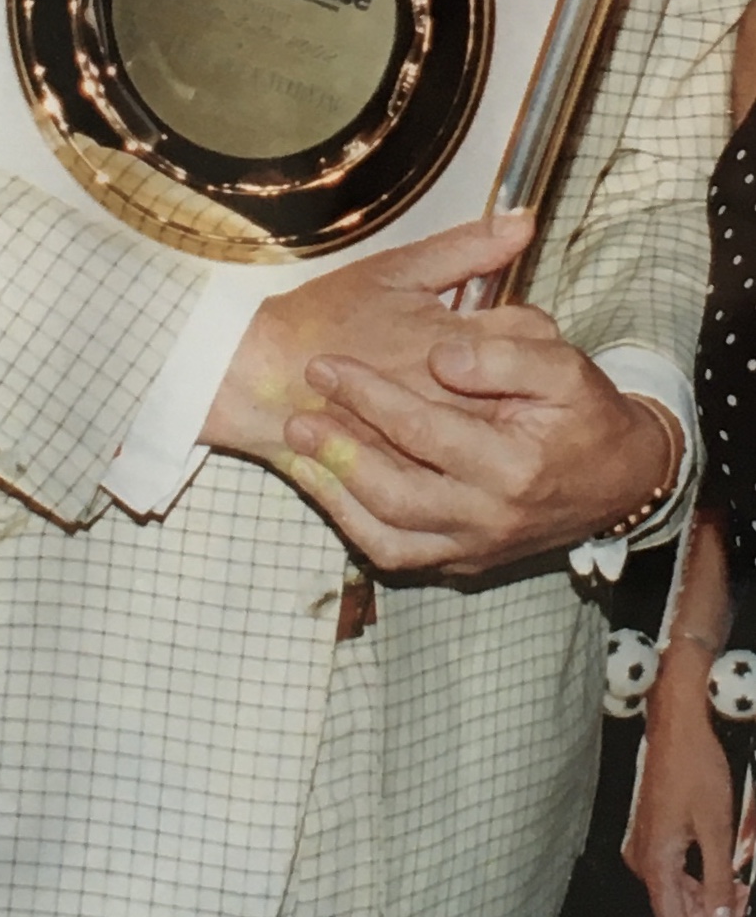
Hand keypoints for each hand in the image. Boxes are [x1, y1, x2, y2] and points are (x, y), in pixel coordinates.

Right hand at [202, 211, 533, 462]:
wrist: (264, 377)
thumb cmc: (324, 318)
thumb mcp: (393, 272)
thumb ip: (464, 249)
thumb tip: (524, 222)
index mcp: (460, 343)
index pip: (534, 331)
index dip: (520, 321)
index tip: (492, 319)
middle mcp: (463, 398)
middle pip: (532, 386)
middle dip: (516, 369)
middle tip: (483, 358)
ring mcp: (444, 443)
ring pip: (509, 430)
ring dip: (499, 410)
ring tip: (466, 393)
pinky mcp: (424, 472)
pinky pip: (470, 466)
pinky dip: (467, 445)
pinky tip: (448, 427)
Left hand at [281, 318, 674, 575]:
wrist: (620, 477)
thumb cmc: (585, 413)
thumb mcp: (564, 365)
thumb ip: (504, 355)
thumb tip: (441, 358)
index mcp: (517, 468)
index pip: (426, 433)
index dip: (370, 397)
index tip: (325, 365)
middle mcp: (492, 518)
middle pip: (397, 493)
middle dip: (340, 451)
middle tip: (297, 412)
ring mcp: (476, 547)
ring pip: (389, 537)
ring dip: (336, 493)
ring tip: (297, 448)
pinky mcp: (463, 562)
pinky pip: (396, 554)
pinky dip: (353, 524)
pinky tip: (323, 485)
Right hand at [626, 647, 745, 916]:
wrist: (676, 729)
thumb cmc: (694, 771)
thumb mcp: (716, 831)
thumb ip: (715, 884)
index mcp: (655, 861)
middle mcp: (643, 859)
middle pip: (675, 912)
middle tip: (747, 909)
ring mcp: (645, 846)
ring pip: (677, 894)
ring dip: (710, 900)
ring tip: (743, 891)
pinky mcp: (652, 836)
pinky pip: (675, 874)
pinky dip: (702, 881)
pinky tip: (727, 876)